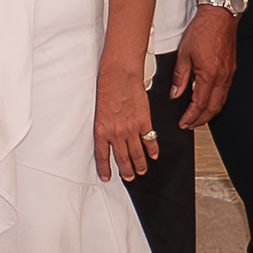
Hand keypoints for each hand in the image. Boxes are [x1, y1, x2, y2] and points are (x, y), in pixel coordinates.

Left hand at [92, 53, 158, 182]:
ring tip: (141, 170)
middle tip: (128, 177)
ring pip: (136, 153)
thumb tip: (108, 137)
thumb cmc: (107, 88)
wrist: (119, 75)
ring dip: (139, 164)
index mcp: (101, 130)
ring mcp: (131, 129)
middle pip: (122, 158)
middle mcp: (116, 132)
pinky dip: (152, 149)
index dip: (104, 168)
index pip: (102, 156)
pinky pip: (149, 140)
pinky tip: (153, 155)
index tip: (106, 176)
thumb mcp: (99, 111)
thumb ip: (104, 126)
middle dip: (126, 170)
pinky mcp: (144, 122)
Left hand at [168, 6, 237, 128]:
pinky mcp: (231, 69)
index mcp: (209, 75)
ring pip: (220, 102)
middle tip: (189, 125)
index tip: (183, 123)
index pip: (199, 105)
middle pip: (213, 108)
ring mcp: (229, 74)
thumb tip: (175, 93)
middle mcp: (222, 78)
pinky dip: (216, 102)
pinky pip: (225, 92)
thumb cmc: (203, 30)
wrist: (220, 16)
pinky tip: (208, 101)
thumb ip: (180, 76)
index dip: (190, 117)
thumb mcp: (184, 54)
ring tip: (197, 117)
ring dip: (209, 113)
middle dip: (200, 120)